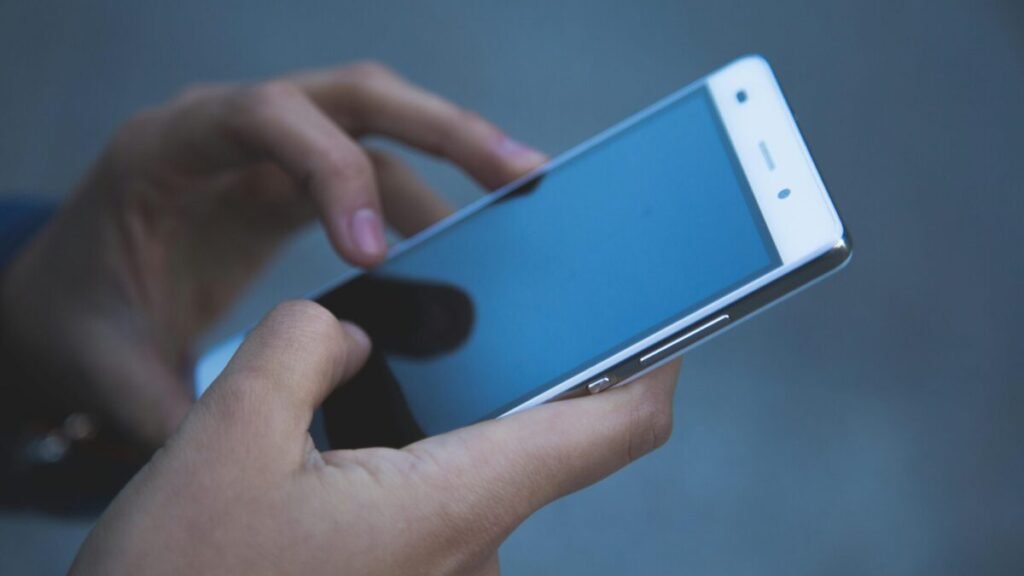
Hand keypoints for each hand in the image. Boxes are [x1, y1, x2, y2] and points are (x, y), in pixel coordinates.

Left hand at [0, 62, 545, 446]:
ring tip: (521, 197)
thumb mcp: (108, 367)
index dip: (331, 172)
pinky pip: (372, 169)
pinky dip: (426, 199)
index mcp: (166, 151)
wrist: (65, 300)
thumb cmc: (77, 321)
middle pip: (349, 96)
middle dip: (441, 129)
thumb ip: (177, 409)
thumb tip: (260, 460)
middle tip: (518, 173)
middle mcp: (226, 131)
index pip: (264, 118)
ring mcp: (265, 150)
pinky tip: (464, 241)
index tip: (377, 256)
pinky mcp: (291, 181)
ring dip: (452, 156)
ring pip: (376, 124)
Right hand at [70, 301, 679, 575]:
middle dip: (506, 371)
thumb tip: (349, 334)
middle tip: (468, 311)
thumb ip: (301, 349)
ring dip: (444, 419)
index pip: (608, 430)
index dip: (651, 366)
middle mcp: (468, 551)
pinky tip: (351, 440)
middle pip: (537, 440)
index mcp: (451, 504)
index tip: (664, 317)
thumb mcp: (226, 436)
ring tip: (382, 372)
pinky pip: (437, 508)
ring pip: (475, 473)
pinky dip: (413, 462)